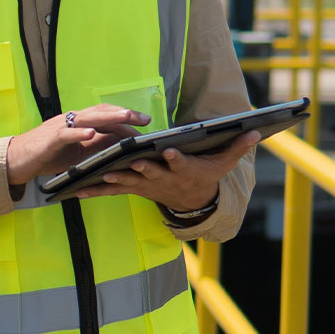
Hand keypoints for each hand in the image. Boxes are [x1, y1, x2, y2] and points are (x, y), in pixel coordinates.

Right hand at [6, 105, 149, 185]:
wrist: (16, 160)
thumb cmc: (45, 156)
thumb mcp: (75, 152)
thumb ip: (94, 145)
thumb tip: (118, 143)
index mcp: (77, 123)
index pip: (104, 115)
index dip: (124, 117)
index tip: (144, 123)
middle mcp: (70, 120)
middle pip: (100, 112)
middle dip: (124, 114)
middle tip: (144, 119)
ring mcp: (60, 128)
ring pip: (87, 118)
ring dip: (108, 117)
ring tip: (126, 117)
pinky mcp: (49, 140)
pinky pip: (66, 134)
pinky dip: (79, 133)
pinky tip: (91, 134)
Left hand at [73, 131, 261, 211]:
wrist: (193, 202)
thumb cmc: (207, 175)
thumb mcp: (223, 163)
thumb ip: (237, 147)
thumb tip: (257, 132)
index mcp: (183, 168)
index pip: (180, 162)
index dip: (175, 157)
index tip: (169, 151)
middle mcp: (163, 178)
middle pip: (149, 172)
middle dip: (139, 167)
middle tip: (127, 163)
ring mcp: (147, 184)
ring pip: (127, 181)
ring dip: (112, 179)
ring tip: (96, 176)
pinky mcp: (134, 188)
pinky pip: (112, 189)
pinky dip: (96, 189)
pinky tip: (77, 189)